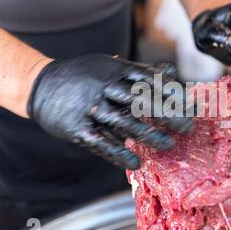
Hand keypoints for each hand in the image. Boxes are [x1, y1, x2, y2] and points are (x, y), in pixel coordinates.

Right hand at [28, 54, 192, 169]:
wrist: (40, 84)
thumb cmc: (82, 75)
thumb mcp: (110, 65)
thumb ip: (141, 71)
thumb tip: (170, 71)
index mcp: (115, 71)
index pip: (149, 82)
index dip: (171, 94)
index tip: (190, 104)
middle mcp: (106, 88)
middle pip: (141, 101)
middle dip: (166, 114)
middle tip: (187, 126)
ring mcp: (91, 108)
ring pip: (125, 122)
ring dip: (149, 135)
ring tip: (168, 145)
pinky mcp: (78, 128)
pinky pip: (101, 142)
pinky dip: (119, 153)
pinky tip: (135, 163)